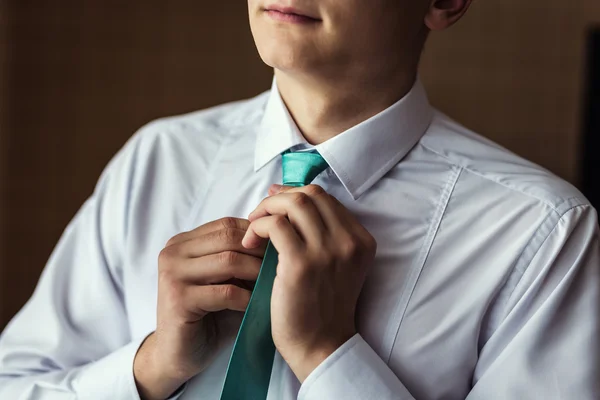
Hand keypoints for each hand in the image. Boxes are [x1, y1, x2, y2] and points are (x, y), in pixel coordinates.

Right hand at [134, 217, 267, 399]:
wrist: (177, 355)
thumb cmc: (208, 316)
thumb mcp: (224, 280)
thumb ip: (240, 258)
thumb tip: (278, 237)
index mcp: (182, 242)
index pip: (227, 224)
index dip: (257, 234)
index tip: (280, 248)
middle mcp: (172, 252)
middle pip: (228, 238)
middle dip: (260, 251)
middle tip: (283, 264)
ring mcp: (172, 274)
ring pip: (229, 261)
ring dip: (257, 273)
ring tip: (275, 283)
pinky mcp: (178, 299)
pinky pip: (225, 292)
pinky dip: (247, 298)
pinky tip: (258, 305)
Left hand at [243, 184, 376, 381]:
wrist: (321, 346)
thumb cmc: (321, 307)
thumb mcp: (335, 265)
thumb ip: (320, 234)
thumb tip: (282, 196)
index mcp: (361, 240)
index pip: (325, 198)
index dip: (294, 194)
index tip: (274, 204)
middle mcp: (349, 242)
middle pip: (311, 195)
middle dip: (279, 198)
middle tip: (260, 214)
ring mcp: (328, 251)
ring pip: (294, 204)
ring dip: (267, 209)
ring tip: (253, 227)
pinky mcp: (301, 263)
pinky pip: (276, 225)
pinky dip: (258, 227)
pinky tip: (249, 242)